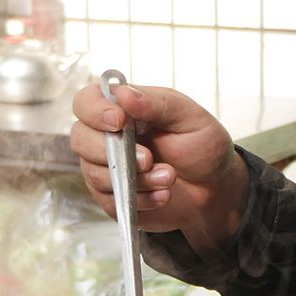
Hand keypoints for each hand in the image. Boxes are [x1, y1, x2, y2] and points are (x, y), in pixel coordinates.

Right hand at [69, 81, 249, 254]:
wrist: (215, 187)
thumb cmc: (202, 146)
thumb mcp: (189, 117)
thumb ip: (157, 103)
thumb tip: (123, 94)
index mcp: (123, 109)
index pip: (86, 102)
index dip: (95, 111)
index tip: (119, 121)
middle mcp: (108, 137)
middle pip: (79, 139)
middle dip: (111, 152)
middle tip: (148, 158)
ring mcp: (108, 168)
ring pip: (95, 174)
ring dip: (135, 179)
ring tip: (169, 177)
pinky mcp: (114, 197)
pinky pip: (110, 202)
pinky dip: (140, 200)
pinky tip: (163, 195)